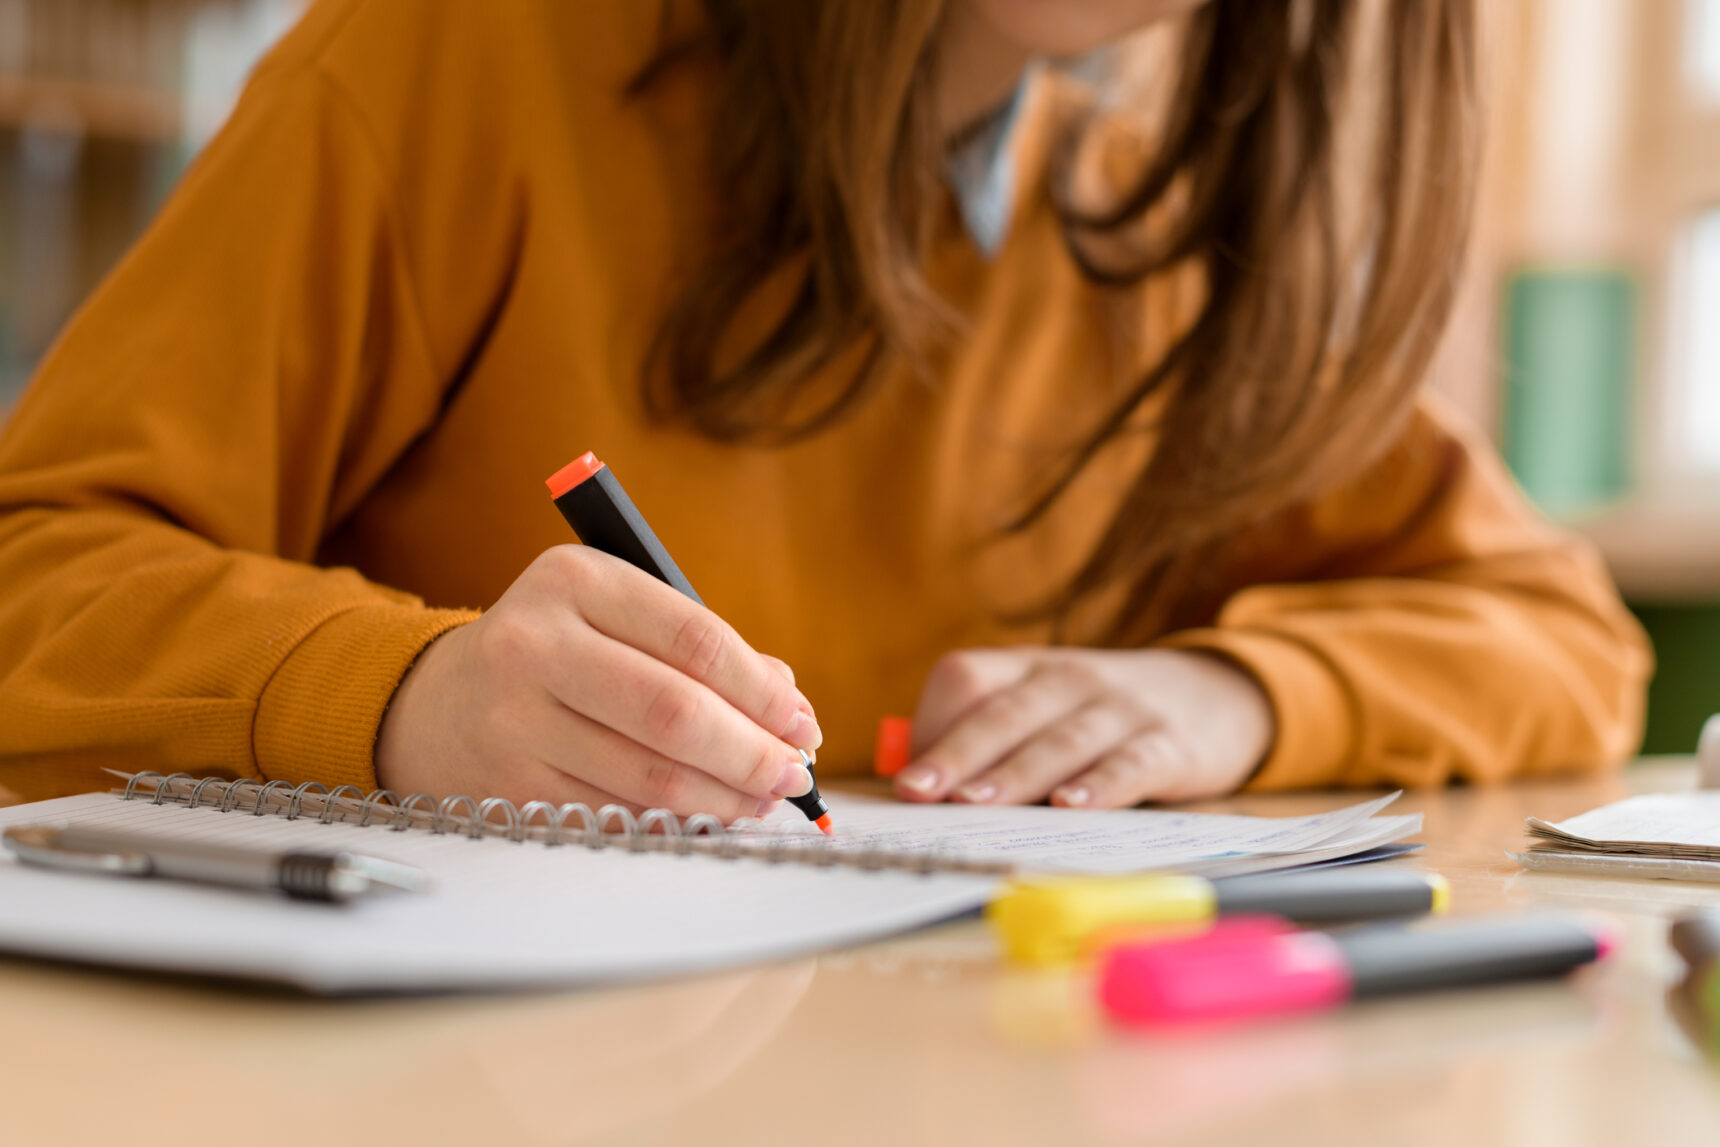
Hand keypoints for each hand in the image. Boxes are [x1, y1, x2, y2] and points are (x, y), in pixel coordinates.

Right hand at [375, 545, 821, 820]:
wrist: (437, 701)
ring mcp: (515, 718)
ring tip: (761, 799)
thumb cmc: (557, 652)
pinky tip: (707, 815)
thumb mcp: (615, 616)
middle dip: (751, 752)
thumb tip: (787, 703)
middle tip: (793, 775)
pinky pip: (616, 811)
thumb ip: (699, 648)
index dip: (761, 690)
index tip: (802, 722)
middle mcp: (537, 643)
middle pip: (674, 711)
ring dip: (723, 797)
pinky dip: (675, 820)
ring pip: (648, 774)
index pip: (695, 639)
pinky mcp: (509, 784)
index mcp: (575, 580)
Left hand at [891, 647, 1273, 807]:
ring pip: (1059, 741)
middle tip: (918, 792)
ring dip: (1015, 774)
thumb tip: (922, 793)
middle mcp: (1069, 680)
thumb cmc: (1103, 717)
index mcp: (1028, 669)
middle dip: (956, 754)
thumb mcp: (1048, 708)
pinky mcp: (1168, 744)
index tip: (907, 779)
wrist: (1218, 694)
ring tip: (976, 803)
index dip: (934, 724)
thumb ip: (993, 740)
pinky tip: (1073, 808)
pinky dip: (1101, 785)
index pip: (966, 677)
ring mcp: (1121, 709)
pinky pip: (1130, 763)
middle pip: (1004, 713)